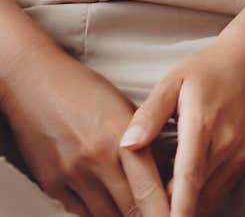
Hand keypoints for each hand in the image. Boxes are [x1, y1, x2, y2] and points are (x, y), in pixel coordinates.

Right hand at [3, 41, 168, 216]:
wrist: (36, 81)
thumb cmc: (85, 90)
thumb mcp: (124, 108)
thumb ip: (144, 142)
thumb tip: (167, 176)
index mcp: (120, 136)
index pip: (148, 190)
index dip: (166, 213)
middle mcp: (95, 159)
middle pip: (129, 210)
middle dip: (146, 216)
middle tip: (160, 214)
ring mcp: (71, 175)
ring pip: (105, 216)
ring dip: (121, 216)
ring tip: (134, 208)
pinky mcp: (52, 184)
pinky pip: (80, 212)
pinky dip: (96, 211)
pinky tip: (106, 201)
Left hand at [120, 22, 244, 216]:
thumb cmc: (211, 68)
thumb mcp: (175, 80)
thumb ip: (149, 114)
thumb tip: (126, 145)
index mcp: (202, 126)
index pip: (188, 180)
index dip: (175, 211)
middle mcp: (225, 146)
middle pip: (196, 197)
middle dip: (171, 212)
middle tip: (146, 213)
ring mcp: (239, 156)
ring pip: (209, 199)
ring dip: (187, 207)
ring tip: (161, 206)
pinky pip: (221, 191)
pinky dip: (201, 199)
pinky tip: (184, 195)